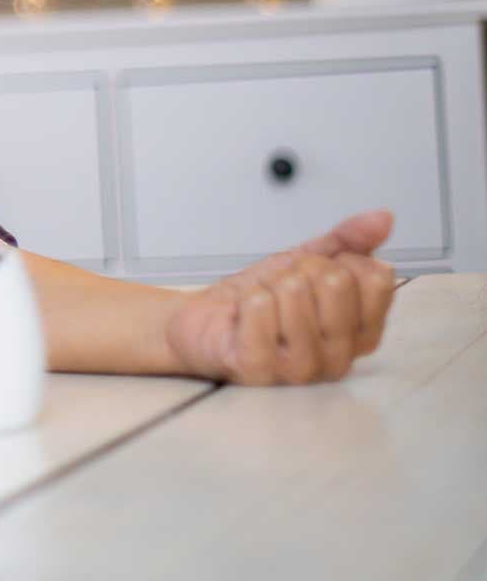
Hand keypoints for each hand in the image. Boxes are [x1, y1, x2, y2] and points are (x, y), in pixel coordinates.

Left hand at [163, 210, 396, 384]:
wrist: (202, 322)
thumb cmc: (258, 298)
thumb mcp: (305, 261)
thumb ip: (348, 241)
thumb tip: (383, 217)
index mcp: (361, 334)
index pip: (374, 279)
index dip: (337, 260)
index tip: (313, 272)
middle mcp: (340, 357)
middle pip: (336, 282)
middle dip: (300, 269)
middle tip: (280, 286)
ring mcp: (302, 368)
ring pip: (295, 292)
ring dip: (269, 285)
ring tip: (260, 302)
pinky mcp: (261, 369)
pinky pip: (260, 309)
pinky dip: (246, 299)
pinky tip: (243, 314)